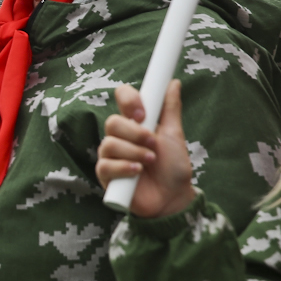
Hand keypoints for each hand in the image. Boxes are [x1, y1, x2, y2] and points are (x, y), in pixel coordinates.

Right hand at [97, 82, 197, 218]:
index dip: (129, 100)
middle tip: (152, 144)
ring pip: (109, 144)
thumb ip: (170, 109)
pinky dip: (124, 168)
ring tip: (150, 162)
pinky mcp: (106, 175)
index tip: (143, 113)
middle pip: (112, 122)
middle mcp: (119, 137)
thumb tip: (173, 82)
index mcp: (135, 123)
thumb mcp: (174, 135)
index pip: (122, 98)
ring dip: (134, 153)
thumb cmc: (173, 167)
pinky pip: (105, 165)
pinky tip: (137, 173)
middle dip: (135, 133)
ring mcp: (110, 156)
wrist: (173, 198)